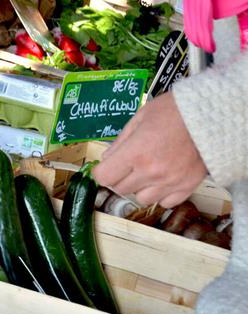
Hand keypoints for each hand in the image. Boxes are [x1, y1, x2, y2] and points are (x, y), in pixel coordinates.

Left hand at [92, 92, 207, 207]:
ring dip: (140, 187)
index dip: (101, 171)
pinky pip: (166, 202)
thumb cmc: (174, 111)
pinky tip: (164, 178)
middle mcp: (151, 172)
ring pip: (141, 199)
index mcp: (136, 153)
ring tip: (148, 170)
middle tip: (128, 164)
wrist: (211, 115)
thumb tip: (108, 159)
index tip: (105, 167)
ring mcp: (170, 182)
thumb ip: (121, 141)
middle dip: (119, 177)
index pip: (104, 177)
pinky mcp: (188, 187)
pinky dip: (162, 194)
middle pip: (120, 188)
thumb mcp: (140, 118)